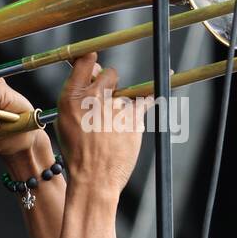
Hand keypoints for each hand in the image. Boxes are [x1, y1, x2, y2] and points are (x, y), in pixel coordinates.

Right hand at [54, 52, 149, 195]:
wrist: (94, 178)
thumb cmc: (78, 154)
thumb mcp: (65, 122)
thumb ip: (76, 99)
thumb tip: (90, 80)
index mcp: (72, 97)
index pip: (86, 62)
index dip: (92, 59)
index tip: (94, 60)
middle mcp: (94, 97)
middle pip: (109, 73)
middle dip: (109, 82)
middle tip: (105, 101)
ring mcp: (115, 106)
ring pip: (124, 93)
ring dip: (121, 105)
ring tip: (112, 130)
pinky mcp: (134, 116)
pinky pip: (146, 98)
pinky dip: (155, 91)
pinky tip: (171, 73)